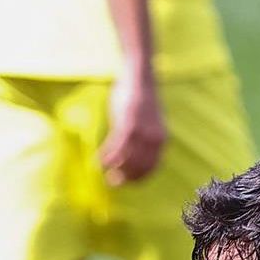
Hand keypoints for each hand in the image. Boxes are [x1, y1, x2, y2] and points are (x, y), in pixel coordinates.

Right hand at [97, 69, 165, 184]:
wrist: (139, 77)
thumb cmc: (139, 99)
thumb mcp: (148, 122)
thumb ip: (145, 138)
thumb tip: (135, 154)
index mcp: (161, 139)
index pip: (151, 168)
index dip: (137, 179)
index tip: (125, 183)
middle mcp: (154, 138)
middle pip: (139, 167)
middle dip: (125, 178)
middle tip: (111, 181)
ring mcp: (141, 131)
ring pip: (127, 161)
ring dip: (114, 170)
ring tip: (105, 173)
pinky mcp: (128, 123)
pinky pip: (115, 148)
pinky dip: (106, 158)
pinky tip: (98, 162)